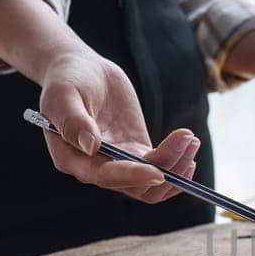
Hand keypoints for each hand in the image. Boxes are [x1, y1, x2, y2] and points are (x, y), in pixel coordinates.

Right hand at [37, 51, 200, 202]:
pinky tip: (189, 142)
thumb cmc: (65, 81)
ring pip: (151, 183)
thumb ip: (73, 121)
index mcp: (73, 159)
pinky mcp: (135, 150)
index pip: (105, 177)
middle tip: (187, 141)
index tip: (159, 173)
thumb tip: (91, 146)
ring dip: (176, 167)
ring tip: (191, 140)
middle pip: (135, 187)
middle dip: (165, 168)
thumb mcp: (63, 95)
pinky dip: (177, 160)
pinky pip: (159, 167)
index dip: (133, 177)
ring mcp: (118, 161)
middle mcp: (95, 168)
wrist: (79, 68)